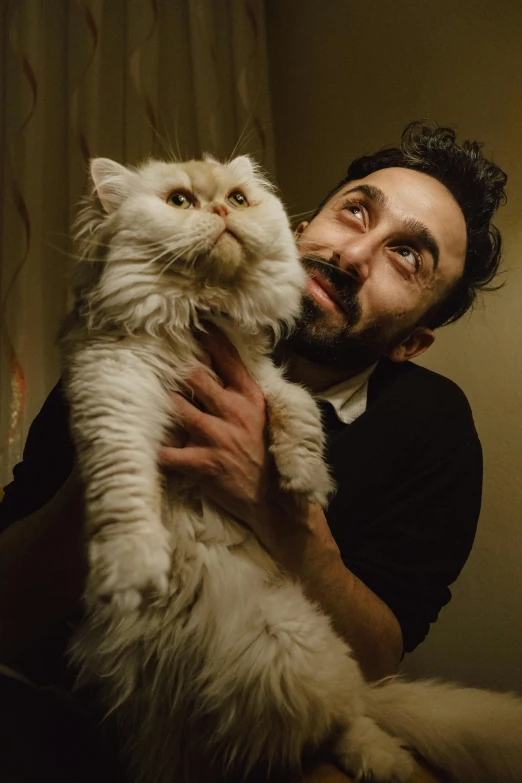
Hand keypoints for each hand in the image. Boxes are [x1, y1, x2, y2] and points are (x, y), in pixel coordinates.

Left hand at [159, 327, 276, 539]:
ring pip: (177, 408)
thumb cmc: (266, 456)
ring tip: (140, 394)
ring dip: (160, 403)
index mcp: (250, 397)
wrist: (275, 500)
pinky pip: (168, 453)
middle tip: (154, 356)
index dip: (208, 338)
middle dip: (175, 368)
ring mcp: (218, 436)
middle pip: (196, 376)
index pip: (228, 358)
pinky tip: (140, 446)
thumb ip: (241, 395)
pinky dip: (153, 450)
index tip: (193, 324)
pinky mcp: (204, 462)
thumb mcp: (263, 417)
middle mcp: (233, 411)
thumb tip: (218, 370)